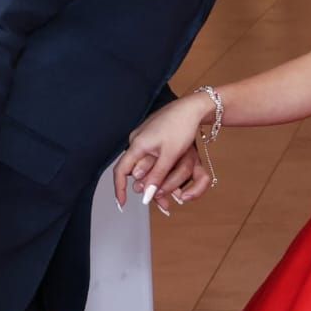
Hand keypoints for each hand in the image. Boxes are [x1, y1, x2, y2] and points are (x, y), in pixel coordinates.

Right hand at [112, 92, 215, 210]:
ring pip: (142, 163)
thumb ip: (157, 176)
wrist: (192, 107)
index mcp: (137, 144)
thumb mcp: (170, 156)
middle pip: (132, 169)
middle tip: (159, 200)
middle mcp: (136, 139)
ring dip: (151, 177)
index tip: (122, 204)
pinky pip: (148, 155)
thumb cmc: (181, 127)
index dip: (119, 189)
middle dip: (142, 186)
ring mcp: (143, 136)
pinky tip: (166, 170)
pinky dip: (155, 166)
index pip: (121, 171)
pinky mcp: (151, 134)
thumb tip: (146, 195)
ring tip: (167, 188)